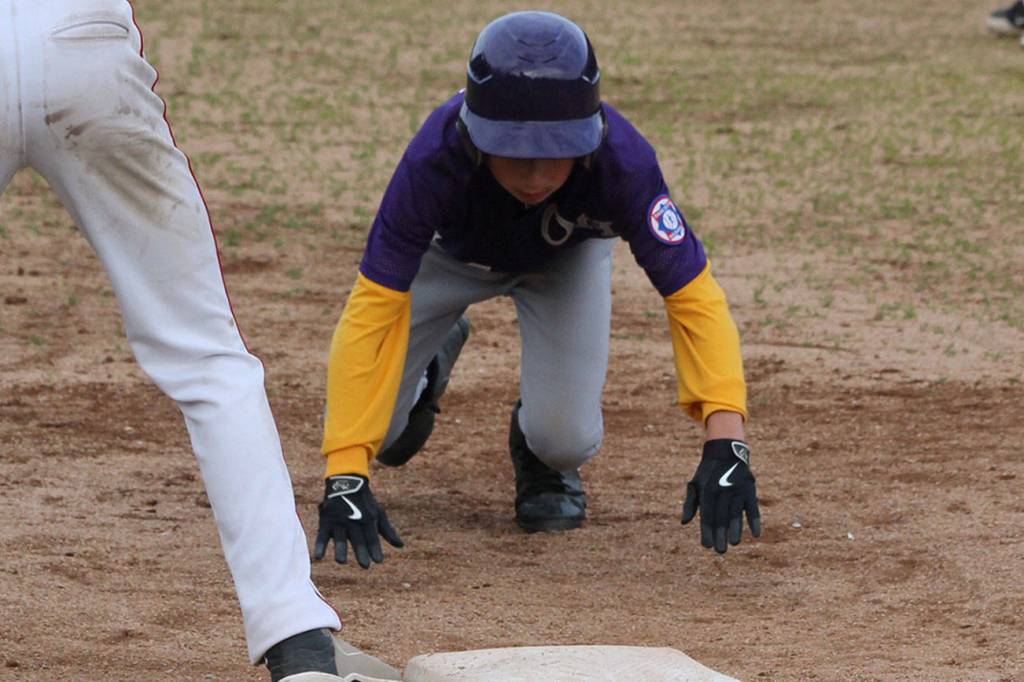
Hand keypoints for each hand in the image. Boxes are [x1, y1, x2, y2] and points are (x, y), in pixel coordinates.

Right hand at [313, 475, 403, 568]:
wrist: (347, 483)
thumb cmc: (366, 503)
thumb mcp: (379, 514)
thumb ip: (388, 531)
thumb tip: (401, 546)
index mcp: (368, 520)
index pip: (372, 537)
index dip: (375, 548)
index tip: (379, 561)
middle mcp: (354, 521)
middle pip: (357, 539)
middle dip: (361, 552)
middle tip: (365, 566)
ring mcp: (339, 521)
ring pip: (340, 537)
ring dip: (340, 549)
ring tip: (342, 562)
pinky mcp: (326, 521)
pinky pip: (322, 535)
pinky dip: (320, 546)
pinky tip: (318, 557)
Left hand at [681, 439, 761, 553]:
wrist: (725, 452)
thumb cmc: (707, 473)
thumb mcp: (694, 484)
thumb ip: (690, 504)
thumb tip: (684, 523)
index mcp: (707, 491)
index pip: (707, 516)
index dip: (706, 531)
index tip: (706, 546)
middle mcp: (722, 491)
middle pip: (721, 517)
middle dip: (720, 535)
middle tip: (720, 551)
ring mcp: (737, 490)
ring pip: (736, 514)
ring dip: (735, 530)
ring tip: (733, 543)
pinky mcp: (749, 489)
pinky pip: (753, 508)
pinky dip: (755, 521)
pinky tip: (755, 534)